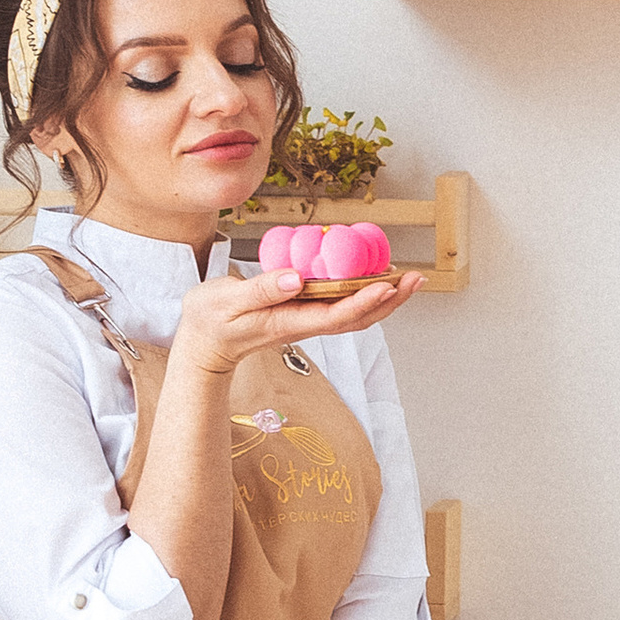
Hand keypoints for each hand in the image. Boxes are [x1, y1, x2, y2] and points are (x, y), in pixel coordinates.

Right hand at [171, 265, 419, 380]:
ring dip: (384, 298)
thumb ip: (261, 289)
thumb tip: (296, 277)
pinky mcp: (304, 312)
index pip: (337, 315)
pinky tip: (375, 277)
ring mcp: (307, 320)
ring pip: (354, 313)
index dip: (365, 300)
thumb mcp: (227, 301)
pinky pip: (342, 305)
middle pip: (357, 317)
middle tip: (415, 279)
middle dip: (389, 300)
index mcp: (290, 321)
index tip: (387, 284)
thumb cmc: (212, 321)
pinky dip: (364, 292)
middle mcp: (305, 324)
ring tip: (407, 278)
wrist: (204, 343)